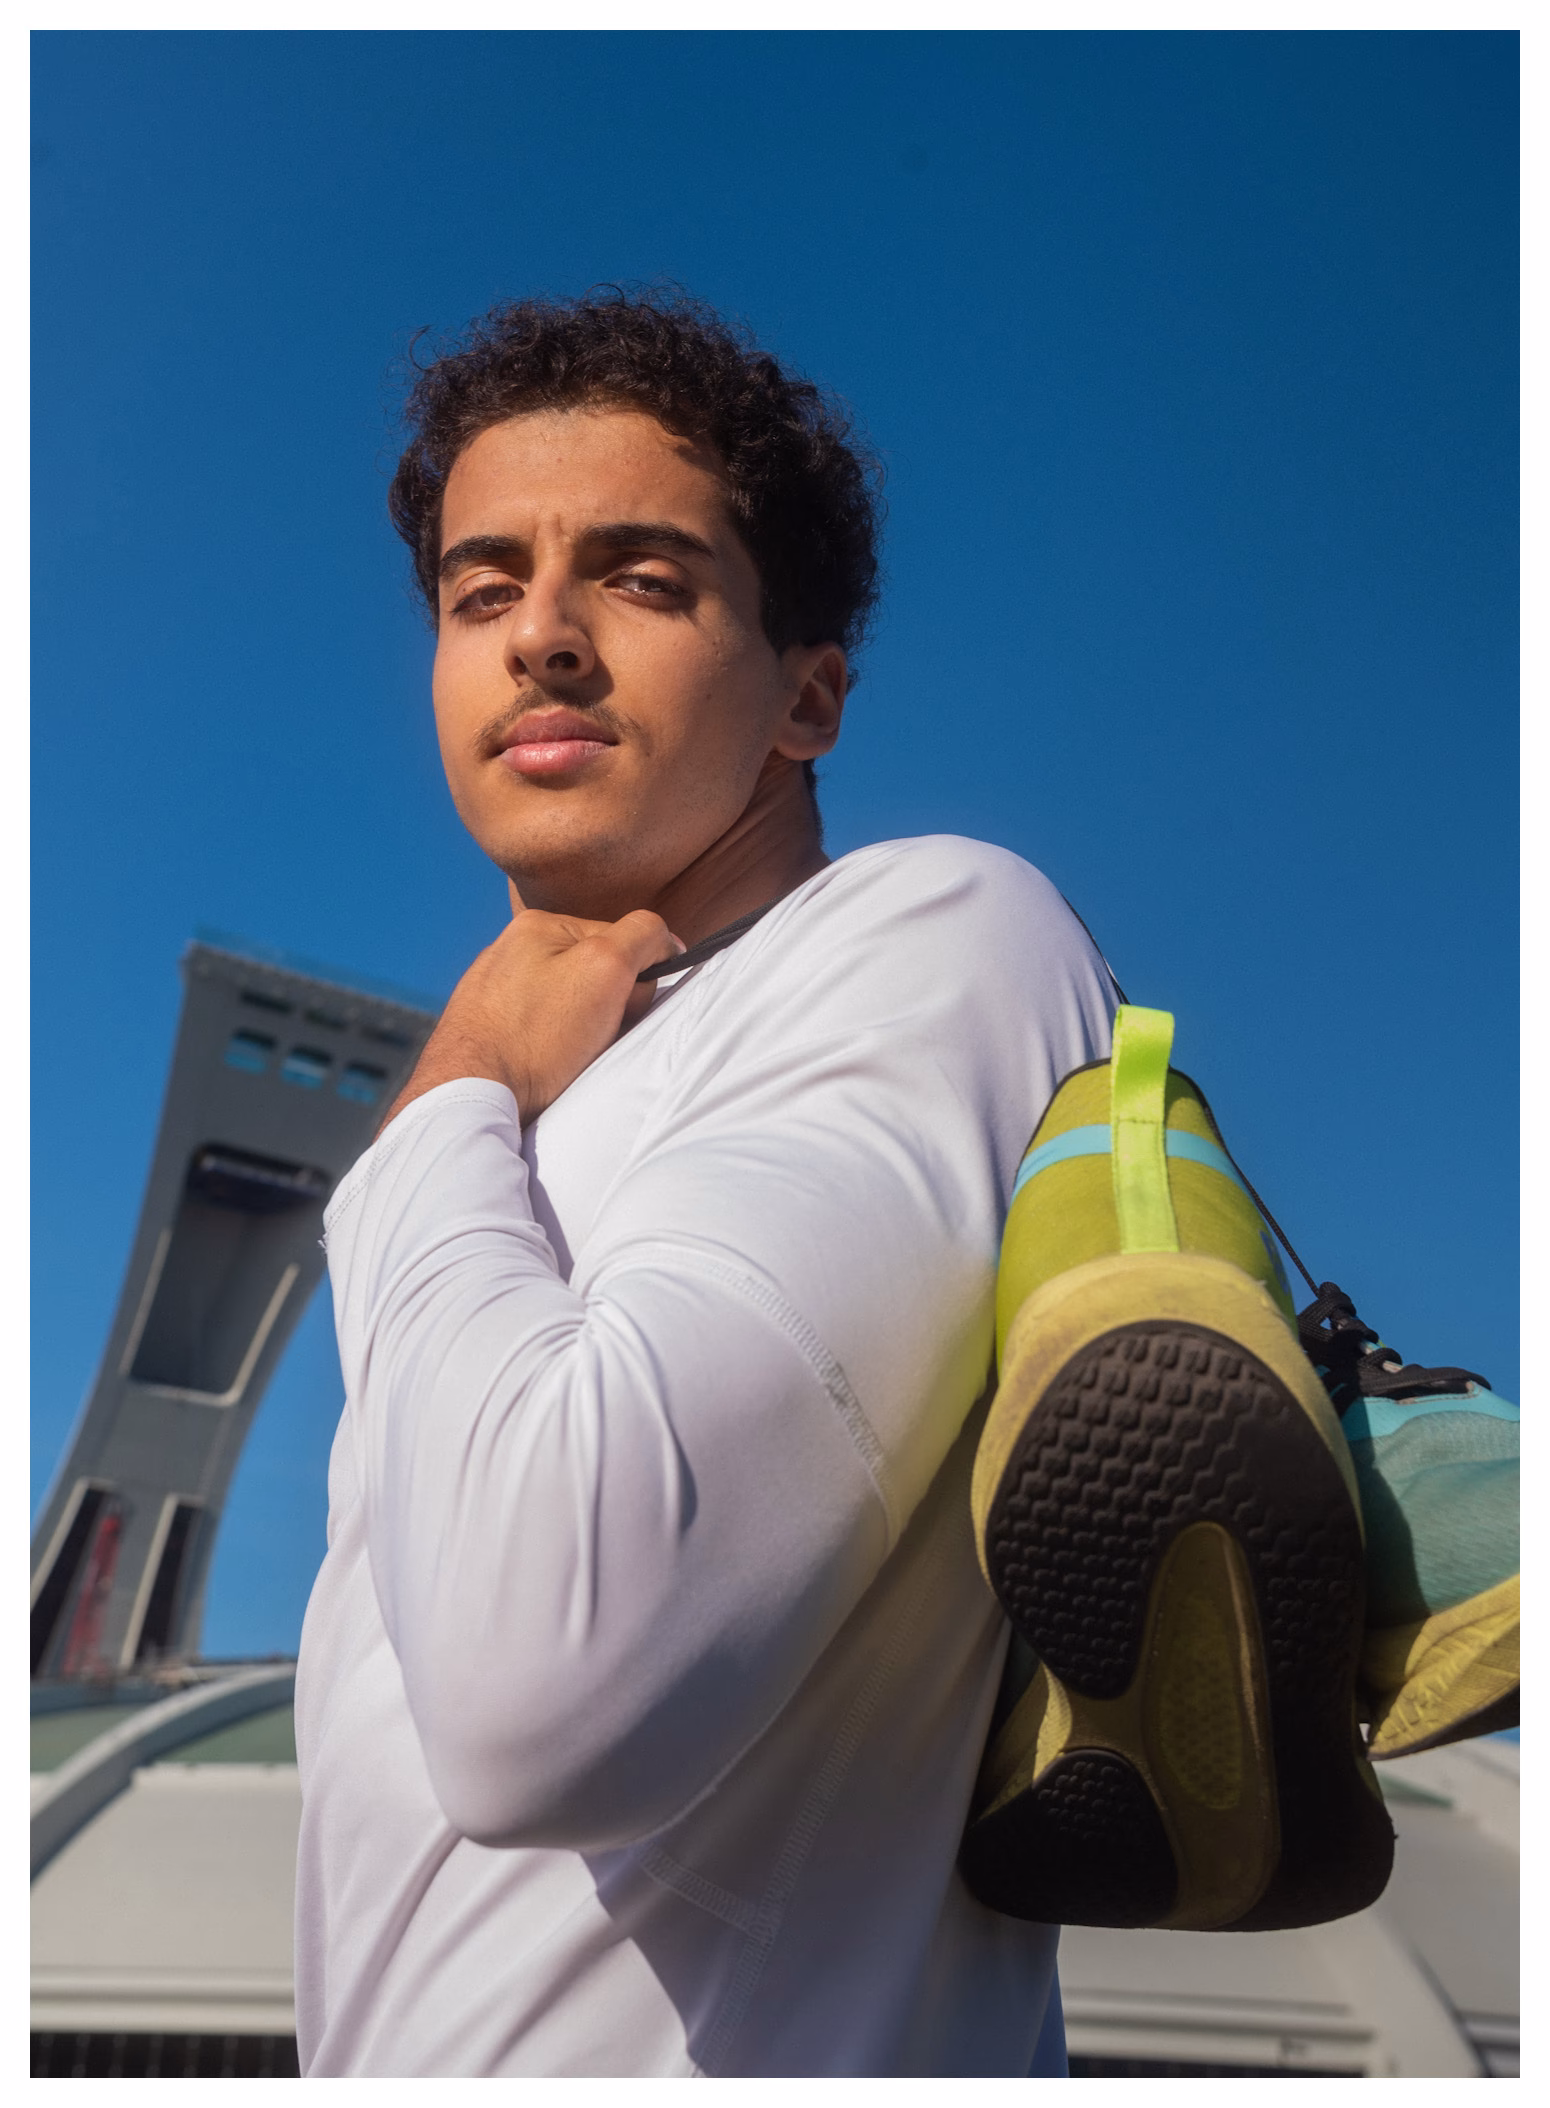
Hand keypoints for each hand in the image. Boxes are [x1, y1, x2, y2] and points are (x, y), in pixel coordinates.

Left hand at [382, 908, 682, 1130]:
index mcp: (537, 925)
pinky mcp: (484, 1032)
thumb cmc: (538, 1036)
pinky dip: (551, 1049)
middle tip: (595, 1038)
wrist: (468, 1096)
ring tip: (567, 1058)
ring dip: (582, 1030)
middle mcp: (509, 951)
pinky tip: (545, 1067)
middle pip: (594, 971)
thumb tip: (665, 940)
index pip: (622, 937)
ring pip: (567, 1004)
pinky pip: (538, 1032)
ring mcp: (493, 992)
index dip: (639, 978)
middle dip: (609, 1004)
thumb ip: (642, 936)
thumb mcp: (606, 968)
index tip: (628, 1011)